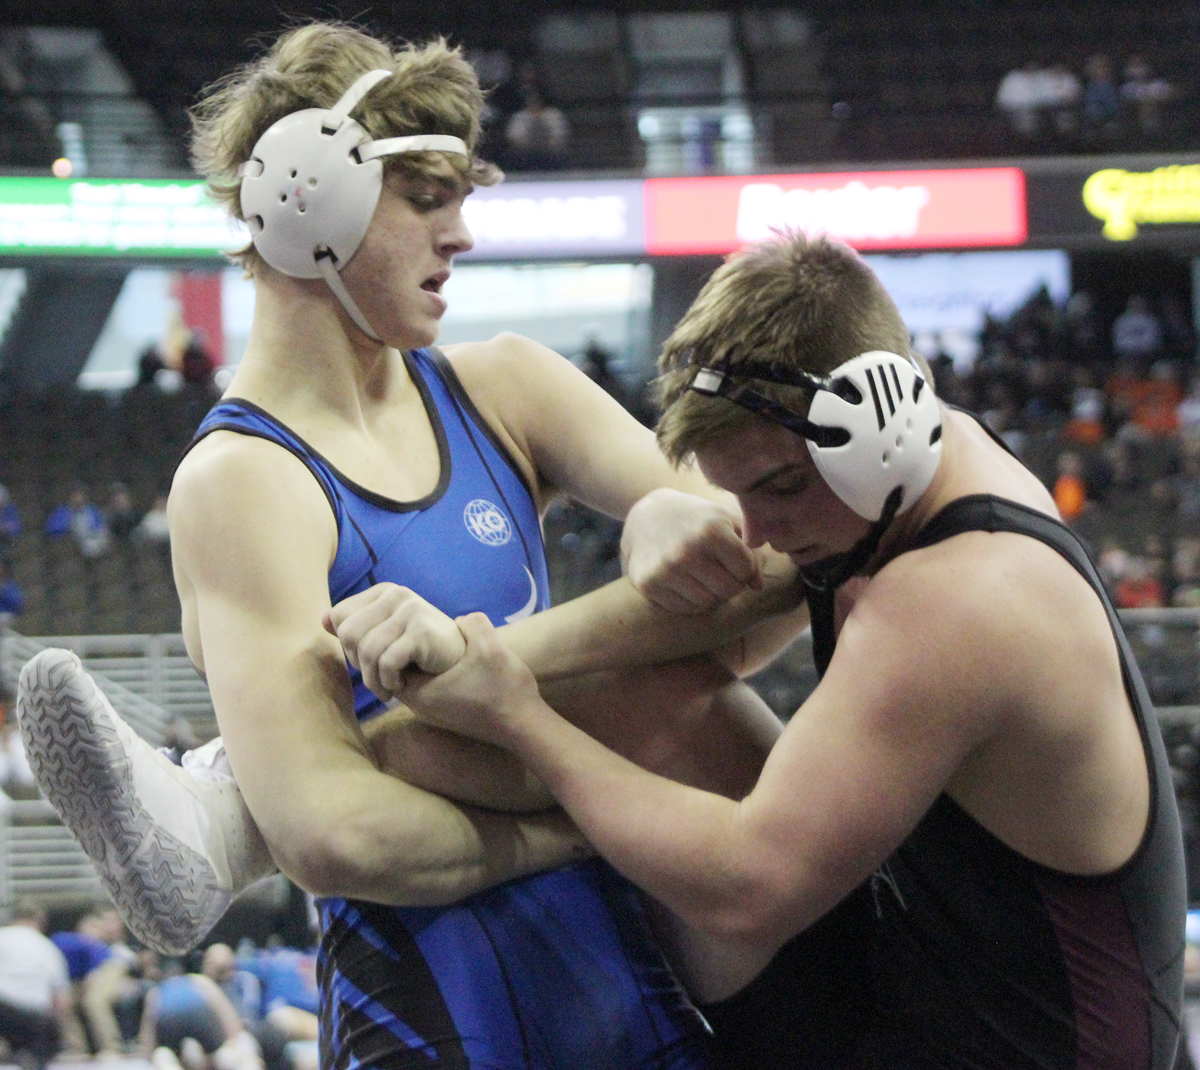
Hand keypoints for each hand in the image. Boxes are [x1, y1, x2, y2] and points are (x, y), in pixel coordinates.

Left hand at [324, 584, 465, 699]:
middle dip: (358, 664)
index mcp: (383, 591)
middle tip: (377, 677)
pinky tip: (400, 685)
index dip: (347, 646)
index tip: (367, 661)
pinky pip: (387, 662)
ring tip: (387, 688)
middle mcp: (396, 594)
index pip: (339, 617)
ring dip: (373, 680)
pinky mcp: (422, 630)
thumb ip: (355, 626)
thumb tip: (324, 619)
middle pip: (348, 633)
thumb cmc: (417, 650)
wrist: (458, 660)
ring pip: (367, 651)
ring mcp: (411, 609)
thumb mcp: (383, 635)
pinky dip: (389, 682)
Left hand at [405, 613, 539, 745]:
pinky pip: (429, 688)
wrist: (524, 725)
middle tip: (428, 631)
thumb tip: (458, 622)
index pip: (384, 663)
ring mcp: (433, 713)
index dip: (395, 640)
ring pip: (413, 680)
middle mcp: (420, 707)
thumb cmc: (504, 688)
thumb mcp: (491, 646)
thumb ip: (471, 624)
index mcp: (420, 693)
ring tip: (445, 643)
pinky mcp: (447, 715)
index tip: (418, 626)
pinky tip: (459, 661)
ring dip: (422, 661)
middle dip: (406, 649)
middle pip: (395, 672)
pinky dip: (434, 673)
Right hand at [620, 489, 762, 614]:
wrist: (648, 516)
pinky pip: (684, 608)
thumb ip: (751, 551)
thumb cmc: (697, 519)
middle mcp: (686, 551)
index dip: (745, 567)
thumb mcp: (727, 521)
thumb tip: (757, 586)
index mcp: (710, 531)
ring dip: (710, 594)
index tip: (734, 559)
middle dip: (730, 583)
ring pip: (707, 603)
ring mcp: (664, 570)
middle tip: (721, 571)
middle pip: (728, 591)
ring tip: (703, 575)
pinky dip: (690, 600)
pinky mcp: (648, 584)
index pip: (745, 570)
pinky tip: (685, 581)